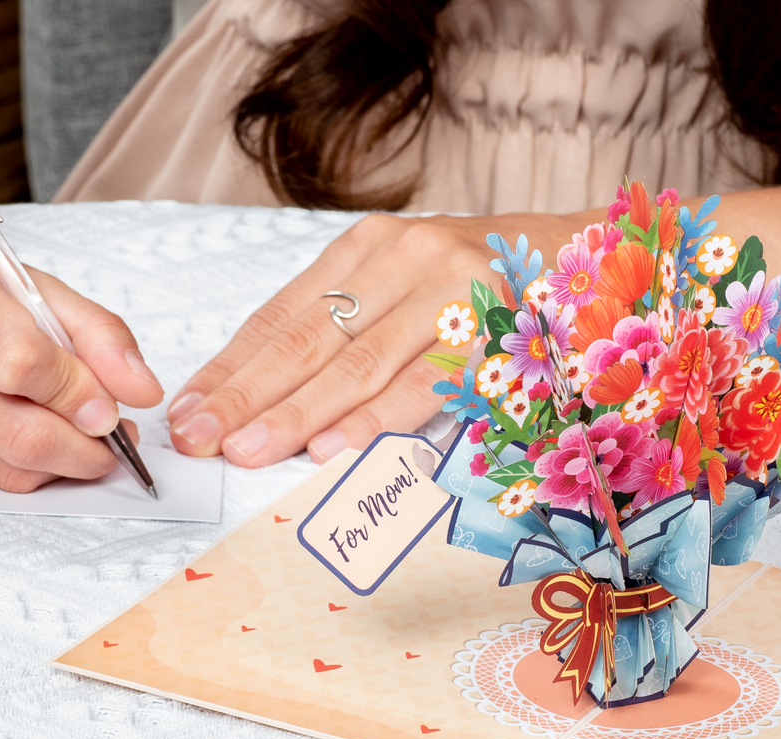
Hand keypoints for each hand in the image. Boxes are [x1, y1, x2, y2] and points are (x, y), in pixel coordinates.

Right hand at [0, 225, 164, 490]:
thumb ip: (101, 335)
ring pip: (0, 467)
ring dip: (56, 463)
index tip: (113, 409)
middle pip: (16, 433)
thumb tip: (141, 391)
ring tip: (75, 435)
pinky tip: (19, 433)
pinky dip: (14, 466)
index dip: (80, 396)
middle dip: (84, 450)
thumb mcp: (39, 287)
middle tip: (112, 440)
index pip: (22, 364)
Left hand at [167, 211, 575, 465]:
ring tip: (248, 450)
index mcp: (371, 246)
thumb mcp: (410, 279)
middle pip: (307, 339)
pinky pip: (423, 386)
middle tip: (199, 439)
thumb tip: (268, 389)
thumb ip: (351, 321)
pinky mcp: (494, 336)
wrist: (591, 257)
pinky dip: (376, 419)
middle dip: (245, 395)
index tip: (189, 408)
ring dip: (296, 415)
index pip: (282, 313)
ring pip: (357, 365)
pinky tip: (333, 446)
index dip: (231, 365)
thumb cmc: (489, 283)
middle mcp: (405, 260)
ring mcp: (451, 295)